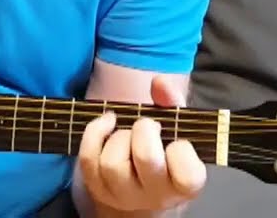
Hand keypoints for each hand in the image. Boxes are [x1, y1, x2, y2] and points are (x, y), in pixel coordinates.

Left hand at [77, 76, 207, 215]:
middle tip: (149, 126)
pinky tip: (108, 122)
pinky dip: (95, 132)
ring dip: (119, 136)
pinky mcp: (97, 188)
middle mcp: (155, 195)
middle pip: (146, 158)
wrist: (142, 188)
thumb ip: (172, 103)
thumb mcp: (177, 129)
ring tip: (129, 133)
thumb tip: (159, 82)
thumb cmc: (166, 154)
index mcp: (184, 185)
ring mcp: (123, 194)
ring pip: (112, 162)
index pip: (187, 173)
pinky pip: (88, 158)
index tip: (177, 142)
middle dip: (145, 130)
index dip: (181, 150)